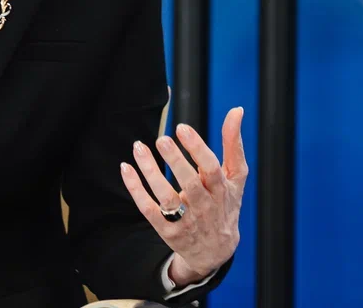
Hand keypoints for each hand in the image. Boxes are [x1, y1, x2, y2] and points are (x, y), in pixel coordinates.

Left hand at [120, 106, 246, 285]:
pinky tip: (126, 168)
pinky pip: (148, 210)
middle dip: (175, 160)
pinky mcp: (167, 231)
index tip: (182, 128)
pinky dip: (136, 190)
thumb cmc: (225, 204)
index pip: (211, 169)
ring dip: (150, 172)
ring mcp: (185, 220)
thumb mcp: (235, 177)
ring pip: (166, 197)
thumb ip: (233, 144)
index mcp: (221, 190)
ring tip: (139, 147)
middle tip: (161, 139)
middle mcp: (204, 206)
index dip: (197, 148)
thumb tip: (237, 110)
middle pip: (189, 184)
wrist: (216, 251)